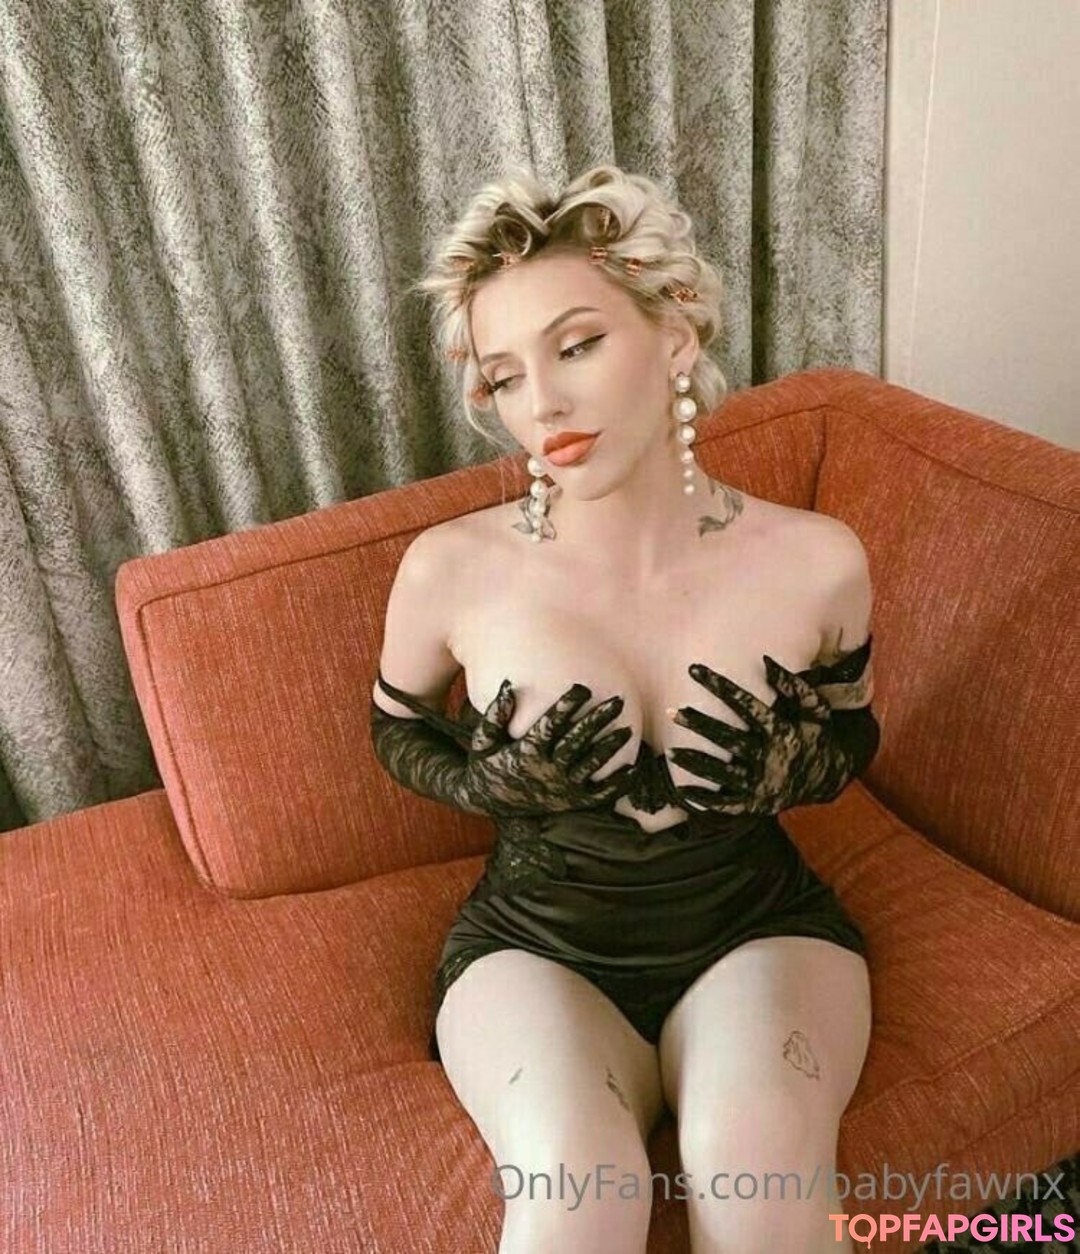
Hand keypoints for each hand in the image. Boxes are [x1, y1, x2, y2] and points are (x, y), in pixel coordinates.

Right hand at [461, 681, 636, 816]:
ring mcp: (561, 788)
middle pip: (576, 742)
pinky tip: (634, 769)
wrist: (491, 802)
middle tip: (618, 701)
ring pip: (590, 767)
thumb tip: (509, 685)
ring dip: (610, 748)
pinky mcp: (572, 802)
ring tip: (628, 730)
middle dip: (597, 721)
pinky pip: (600, 795)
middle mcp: (546, 771)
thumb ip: (495, 714)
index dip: (566, 706)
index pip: (550, 726)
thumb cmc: (489, 763)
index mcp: (526, 753)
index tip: (581, 688)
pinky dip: (618, 785)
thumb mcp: (484, 740)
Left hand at [667, 655, 858, 815]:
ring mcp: (763, 783)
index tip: (695, 670)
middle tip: (675, 713)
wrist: (830, 781)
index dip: (720, 686)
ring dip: (696, 763)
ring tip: (671, 753)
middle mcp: (770, 758)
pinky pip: (729, 805)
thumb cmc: (817, 738)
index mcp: (783, 732)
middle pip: (729, 739)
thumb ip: (794, 686)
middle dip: (701, 725)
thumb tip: (767, 660)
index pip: (746, 705)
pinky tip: (684, 792)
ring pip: (724, 773)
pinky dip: (707, 801)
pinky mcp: (758, 803)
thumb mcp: (816, 710)